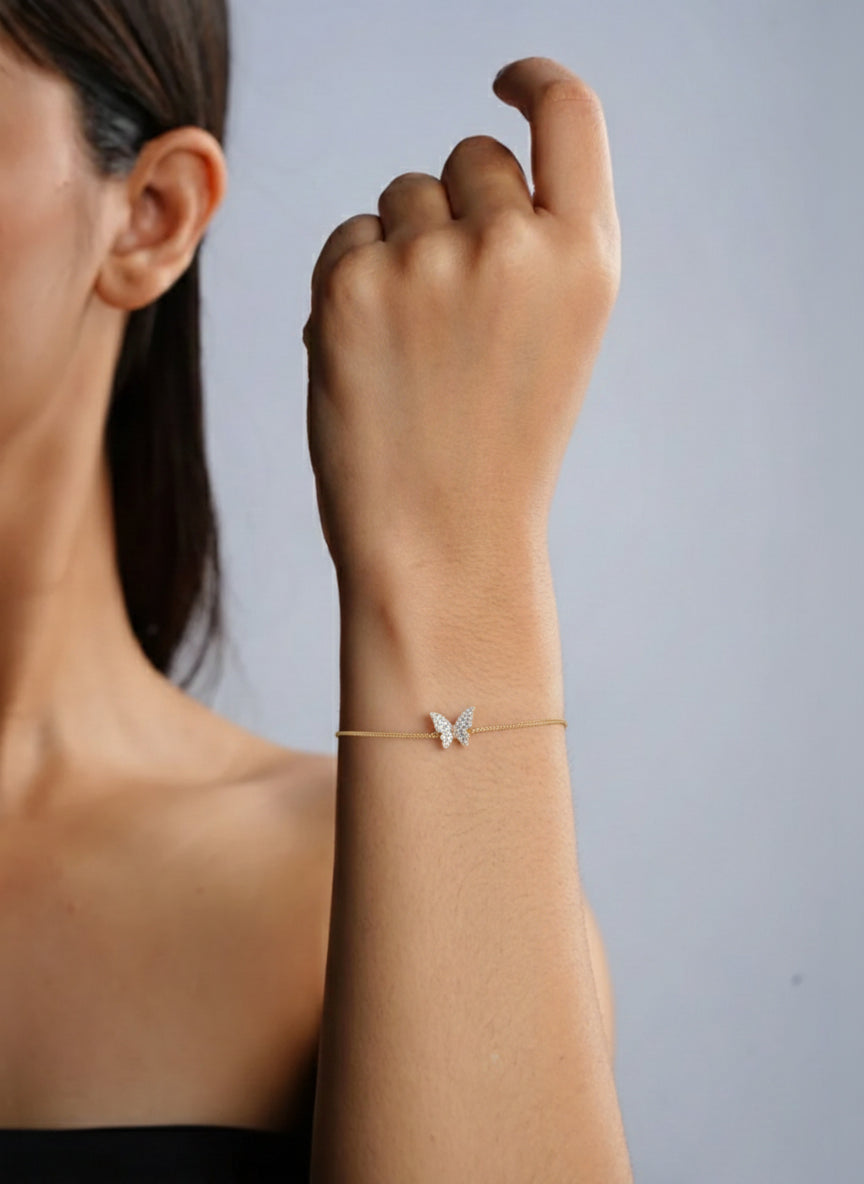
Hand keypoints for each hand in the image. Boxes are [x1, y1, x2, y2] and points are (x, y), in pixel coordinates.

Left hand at [303, 56, 620, 588]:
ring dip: (401, 249)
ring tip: (416, 349)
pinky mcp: (352, 285)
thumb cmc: (499, 451)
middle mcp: (516, 243)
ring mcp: (431, 260)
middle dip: (456, 209)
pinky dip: (352, 284)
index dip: (534, 81)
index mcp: (588, 257)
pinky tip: (372, 357)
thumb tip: (467, 167)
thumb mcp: (558, 337)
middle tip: (455, 311)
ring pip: (401, 197)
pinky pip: (348, 239)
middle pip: (469, 157)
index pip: (569, 112)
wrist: (443, 548)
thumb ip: (537, 243)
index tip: (506, 80)